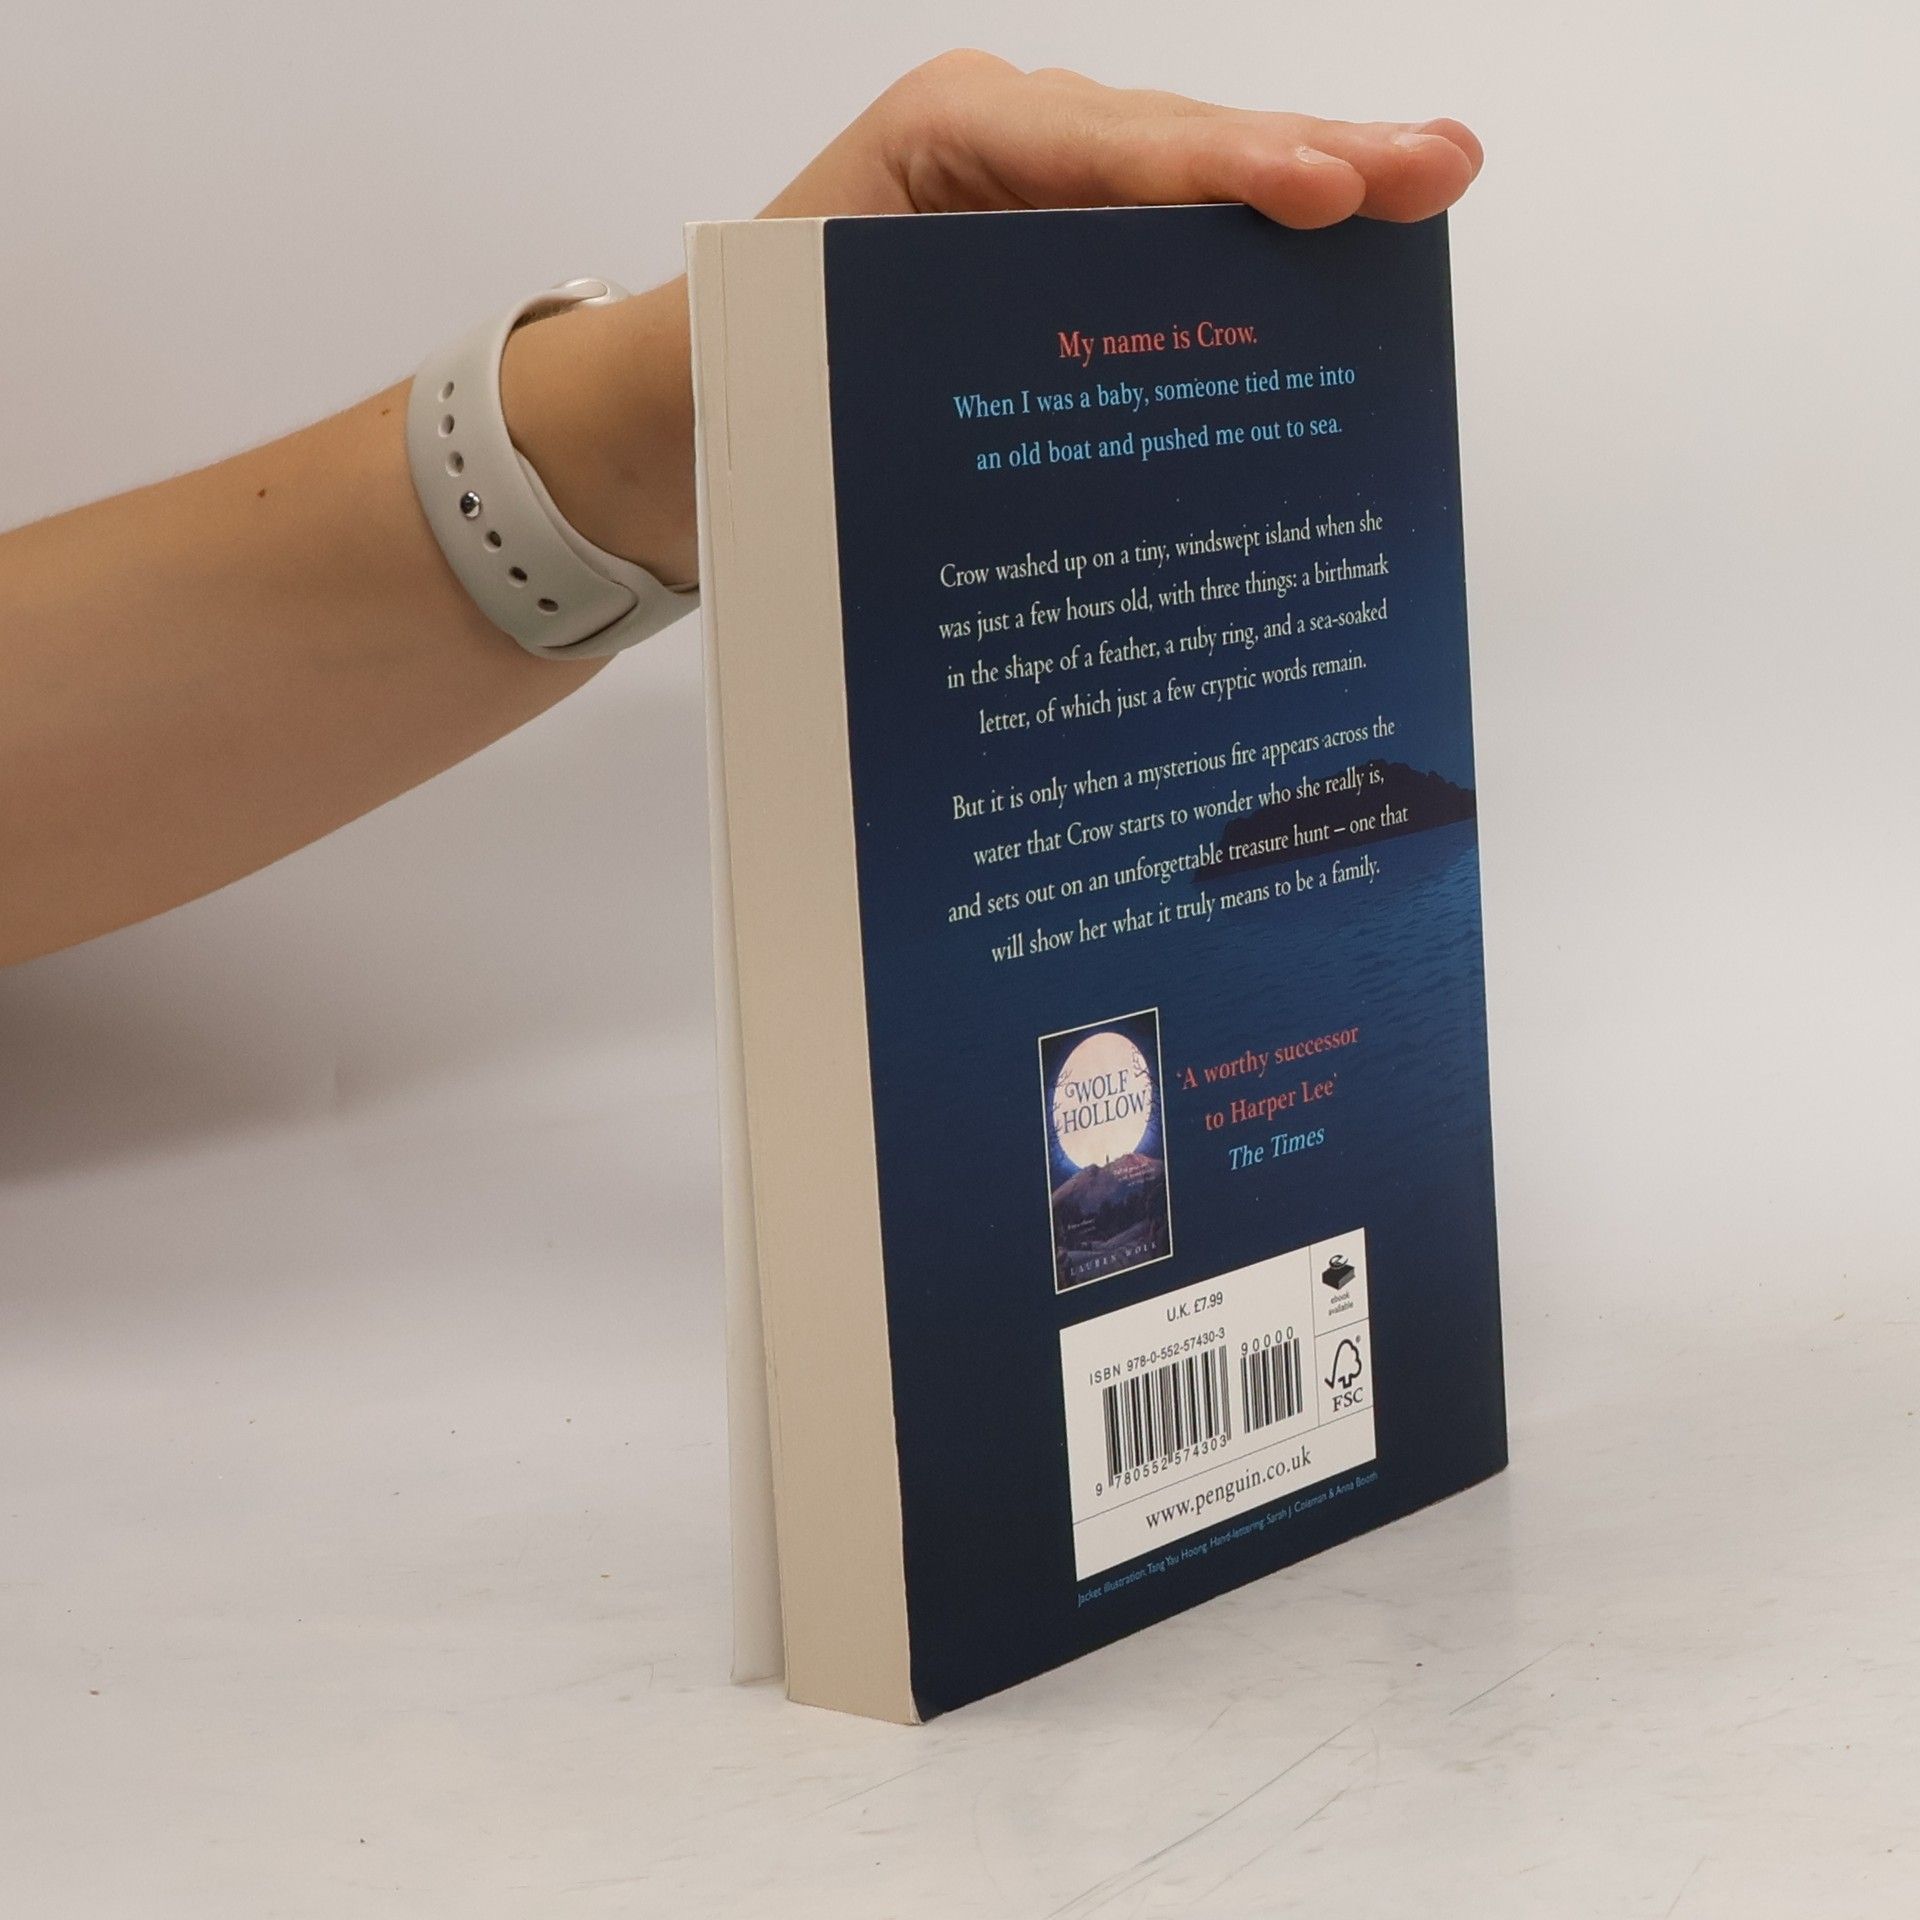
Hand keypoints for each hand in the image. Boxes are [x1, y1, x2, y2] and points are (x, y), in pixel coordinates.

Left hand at [505, 53, 1483, 591]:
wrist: (695, 405)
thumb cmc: (748, 371)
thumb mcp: (818, 346)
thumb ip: (936, 348)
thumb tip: (1079, 440)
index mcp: (945, 140)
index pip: (1104, 150)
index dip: (1218, 175)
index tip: (1320, 191)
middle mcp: (1013, 150)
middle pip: (1179, 148)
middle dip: (1310, 158)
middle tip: (1437, 166)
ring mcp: (1049, 202)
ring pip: (1191, 192)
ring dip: (1310, 200)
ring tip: (1427, 188)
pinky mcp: (1067, 264)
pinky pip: (1169, 255)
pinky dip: (1256, 273)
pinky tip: (1345, 275)